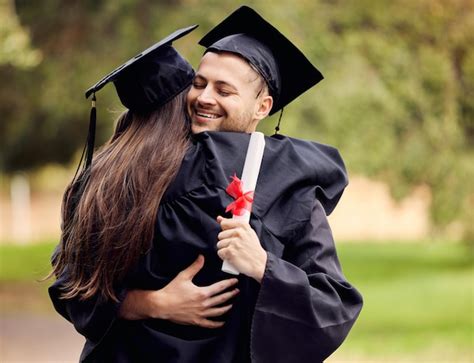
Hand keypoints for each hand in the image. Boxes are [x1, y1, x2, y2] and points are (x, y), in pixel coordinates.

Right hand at [119, 255, 239, 327]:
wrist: (161, 305)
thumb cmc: (172, 290)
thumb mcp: (183, 276)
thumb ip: (195, 267)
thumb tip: (202, 257)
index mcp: (202, 293)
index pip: (220, 287)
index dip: (229, 284)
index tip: (235, 281)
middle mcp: (204, 304)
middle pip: (222, 299)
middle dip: (231, 294)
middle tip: (236, 291)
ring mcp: (201, 314)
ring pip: (218, 312)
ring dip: (226, 307)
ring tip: (231, 303)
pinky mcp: (196, 321)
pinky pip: (210, 324)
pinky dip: (217, 323)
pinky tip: (222, 322)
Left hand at [216, 216, 266, 282]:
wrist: (259, 263)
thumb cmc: (253, 248)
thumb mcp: (247, 232)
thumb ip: (233, 224)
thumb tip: (219, 218)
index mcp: (243, 226)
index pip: (224, 223)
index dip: (225, 230)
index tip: (231, 235)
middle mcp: (238, 232)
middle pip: (221, 235)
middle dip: (225, 242)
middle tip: (235, 246)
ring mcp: (234, 242)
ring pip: (219, 244)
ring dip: (224, 249)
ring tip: (234, 252)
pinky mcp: (230, 252)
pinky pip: (220, 252)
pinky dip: (224, 256)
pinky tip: (231, 257)